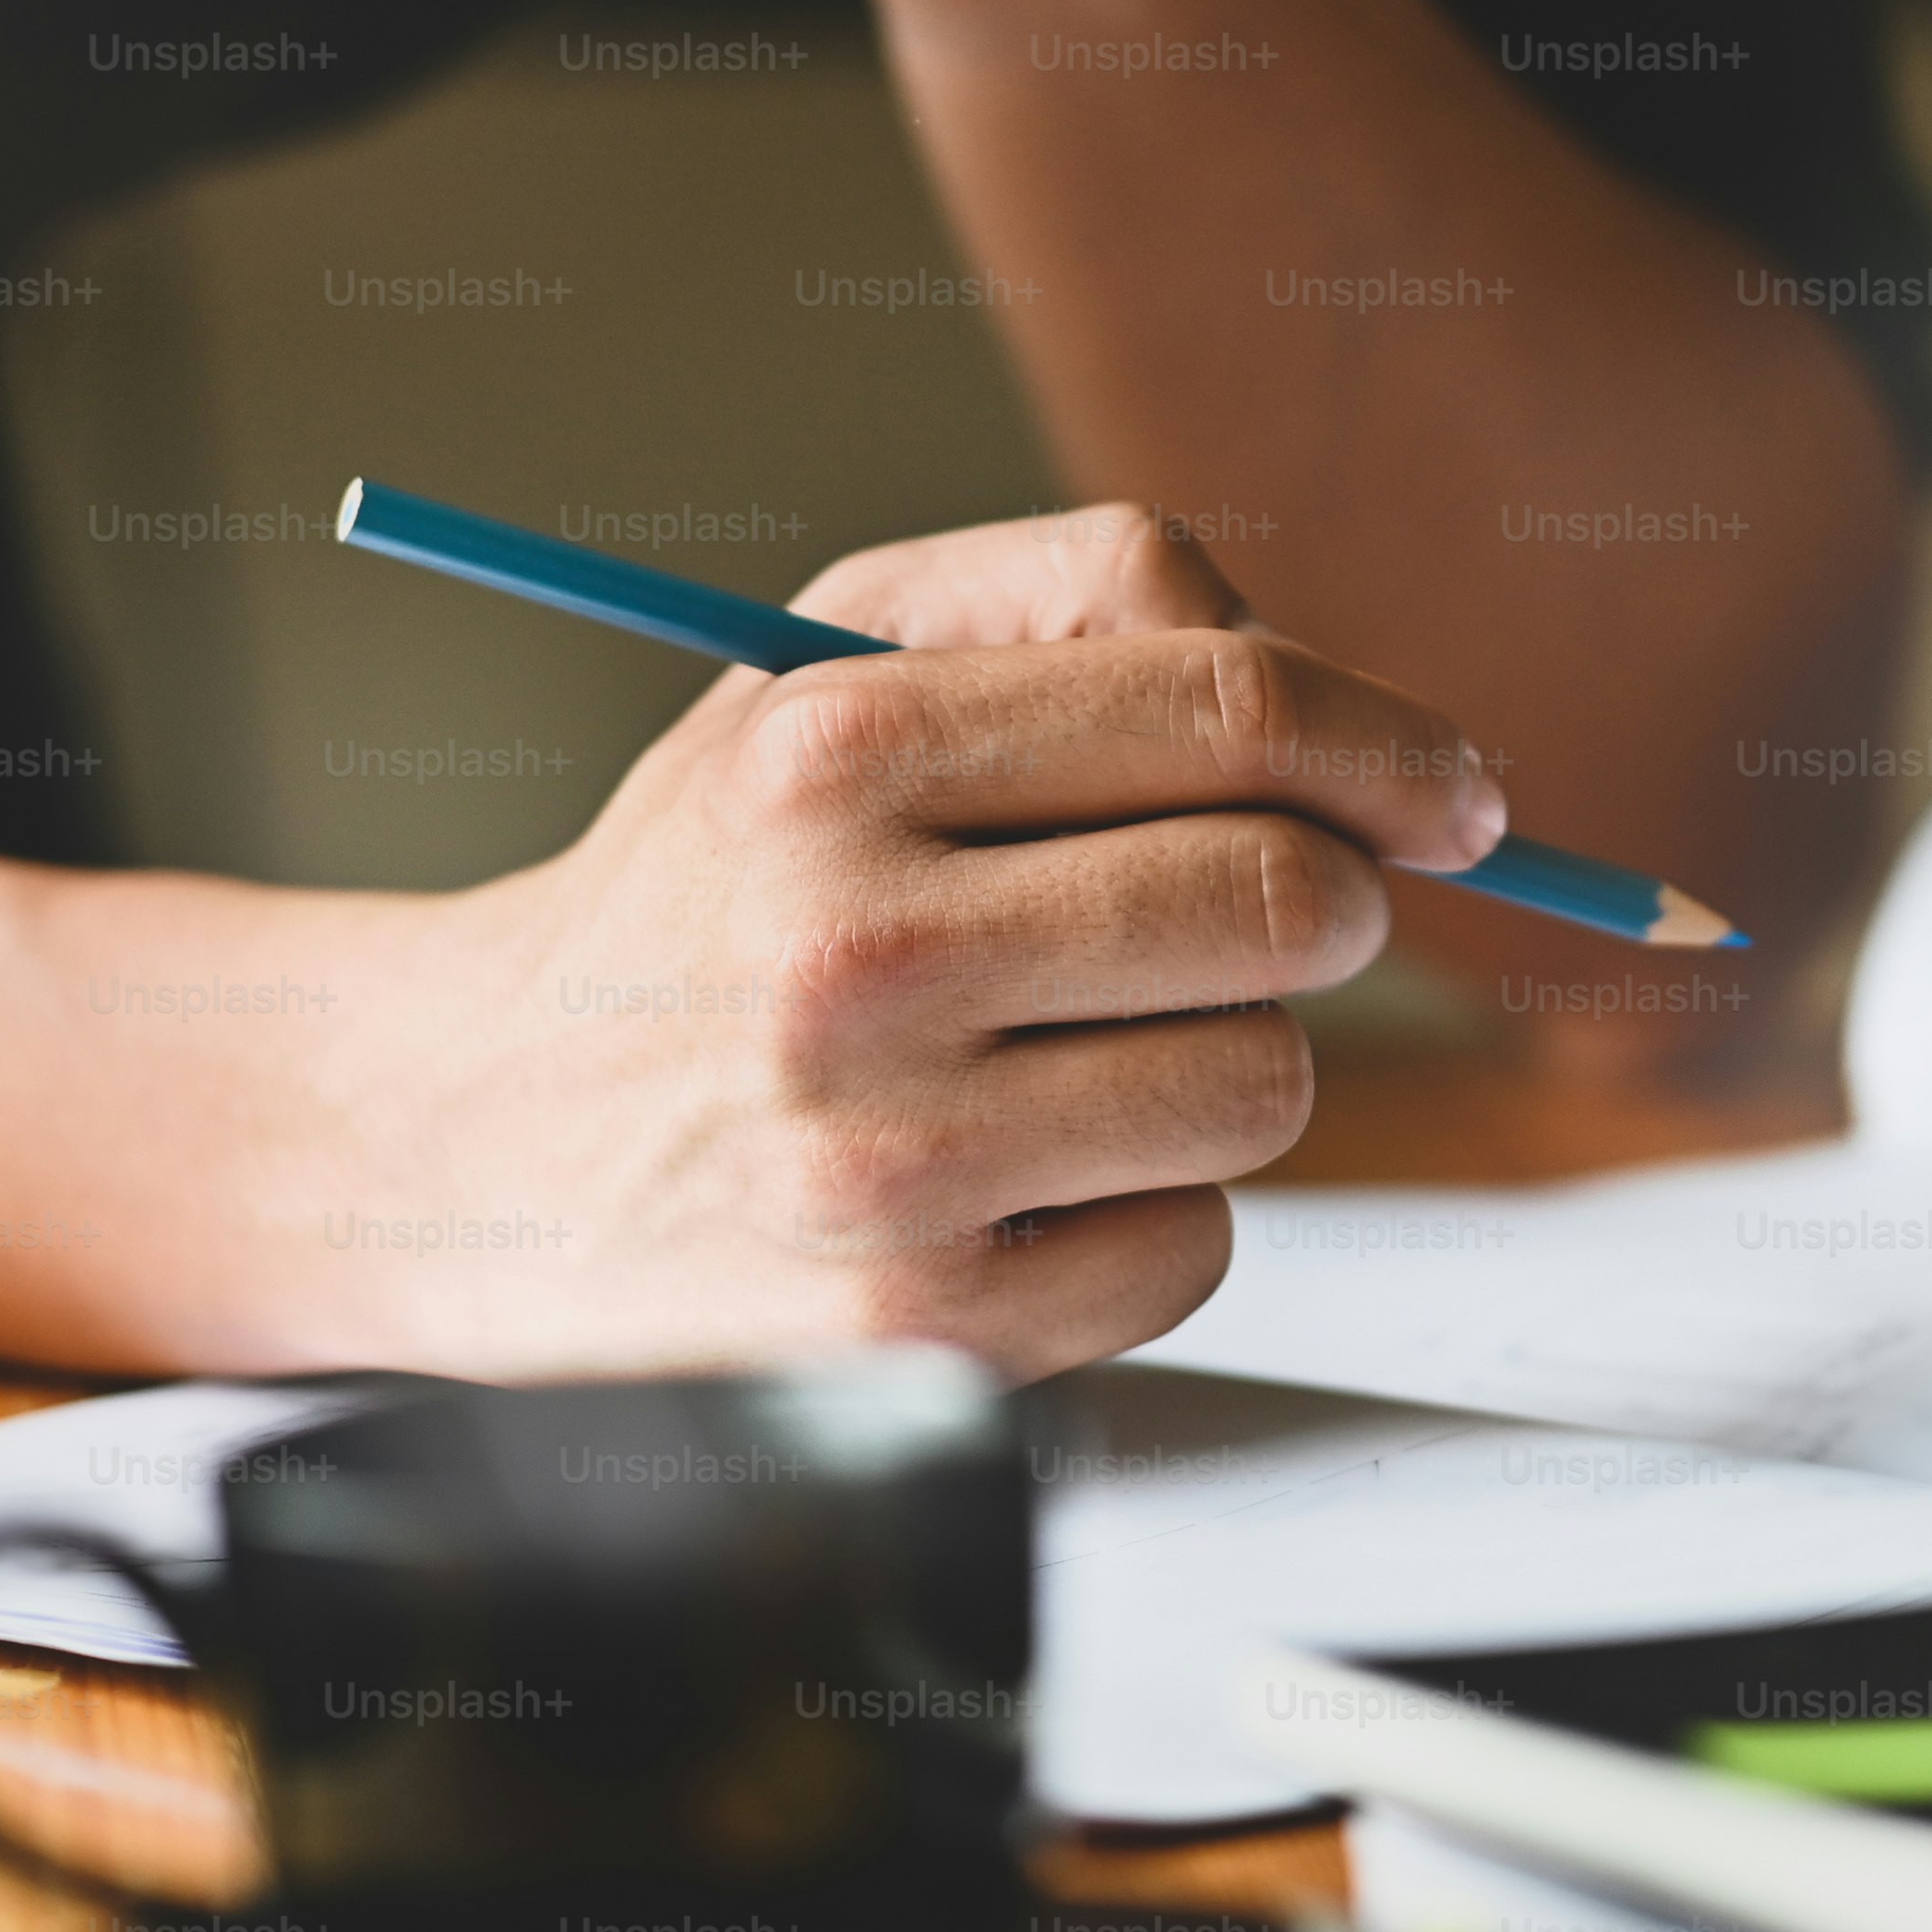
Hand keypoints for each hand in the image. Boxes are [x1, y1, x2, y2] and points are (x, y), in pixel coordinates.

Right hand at [312, 504, 1504, 1378]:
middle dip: (1326, 902)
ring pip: (1269, 1082)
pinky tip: (1012, 1171)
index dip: (1398, 748)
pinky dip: (1144, 1206)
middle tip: (1263, 914)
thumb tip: (1375, 732)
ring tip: (1075, 1043)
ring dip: (1226, 1057)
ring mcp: (886, 1157)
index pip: (1232, 711)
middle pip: (1289, 902)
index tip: (1458, 796)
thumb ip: (1091, 604)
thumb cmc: (715, 876)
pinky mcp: (920, 1327)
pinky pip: (1197, 1242)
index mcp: (832, 753)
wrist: (473, 1132)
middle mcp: (850, 953)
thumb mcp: (840, 661)